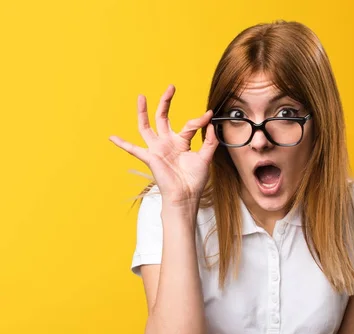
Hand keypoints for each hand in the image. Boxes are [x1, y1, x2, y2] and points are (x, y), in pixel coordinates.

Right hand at [108, 84, 218, 207]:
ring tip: (141, 97)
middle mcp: (167, 143)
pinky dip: (122, 144)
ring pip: (146, 127)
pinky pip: (133, 150)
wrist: (186, 196)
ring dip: (143, 112)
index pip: (189, 125)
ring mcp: (157, 149)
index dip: (199, 120)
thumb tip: (211, 124)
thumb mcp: (205, 158)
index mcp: (181, 143)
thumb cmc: (194, 180)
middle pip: (163, 118)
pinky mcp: (150, 158)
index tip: (209, 114)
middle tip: (170, 87)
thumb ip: (210, 141)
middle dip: (165, 102)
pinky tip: (111, 137)